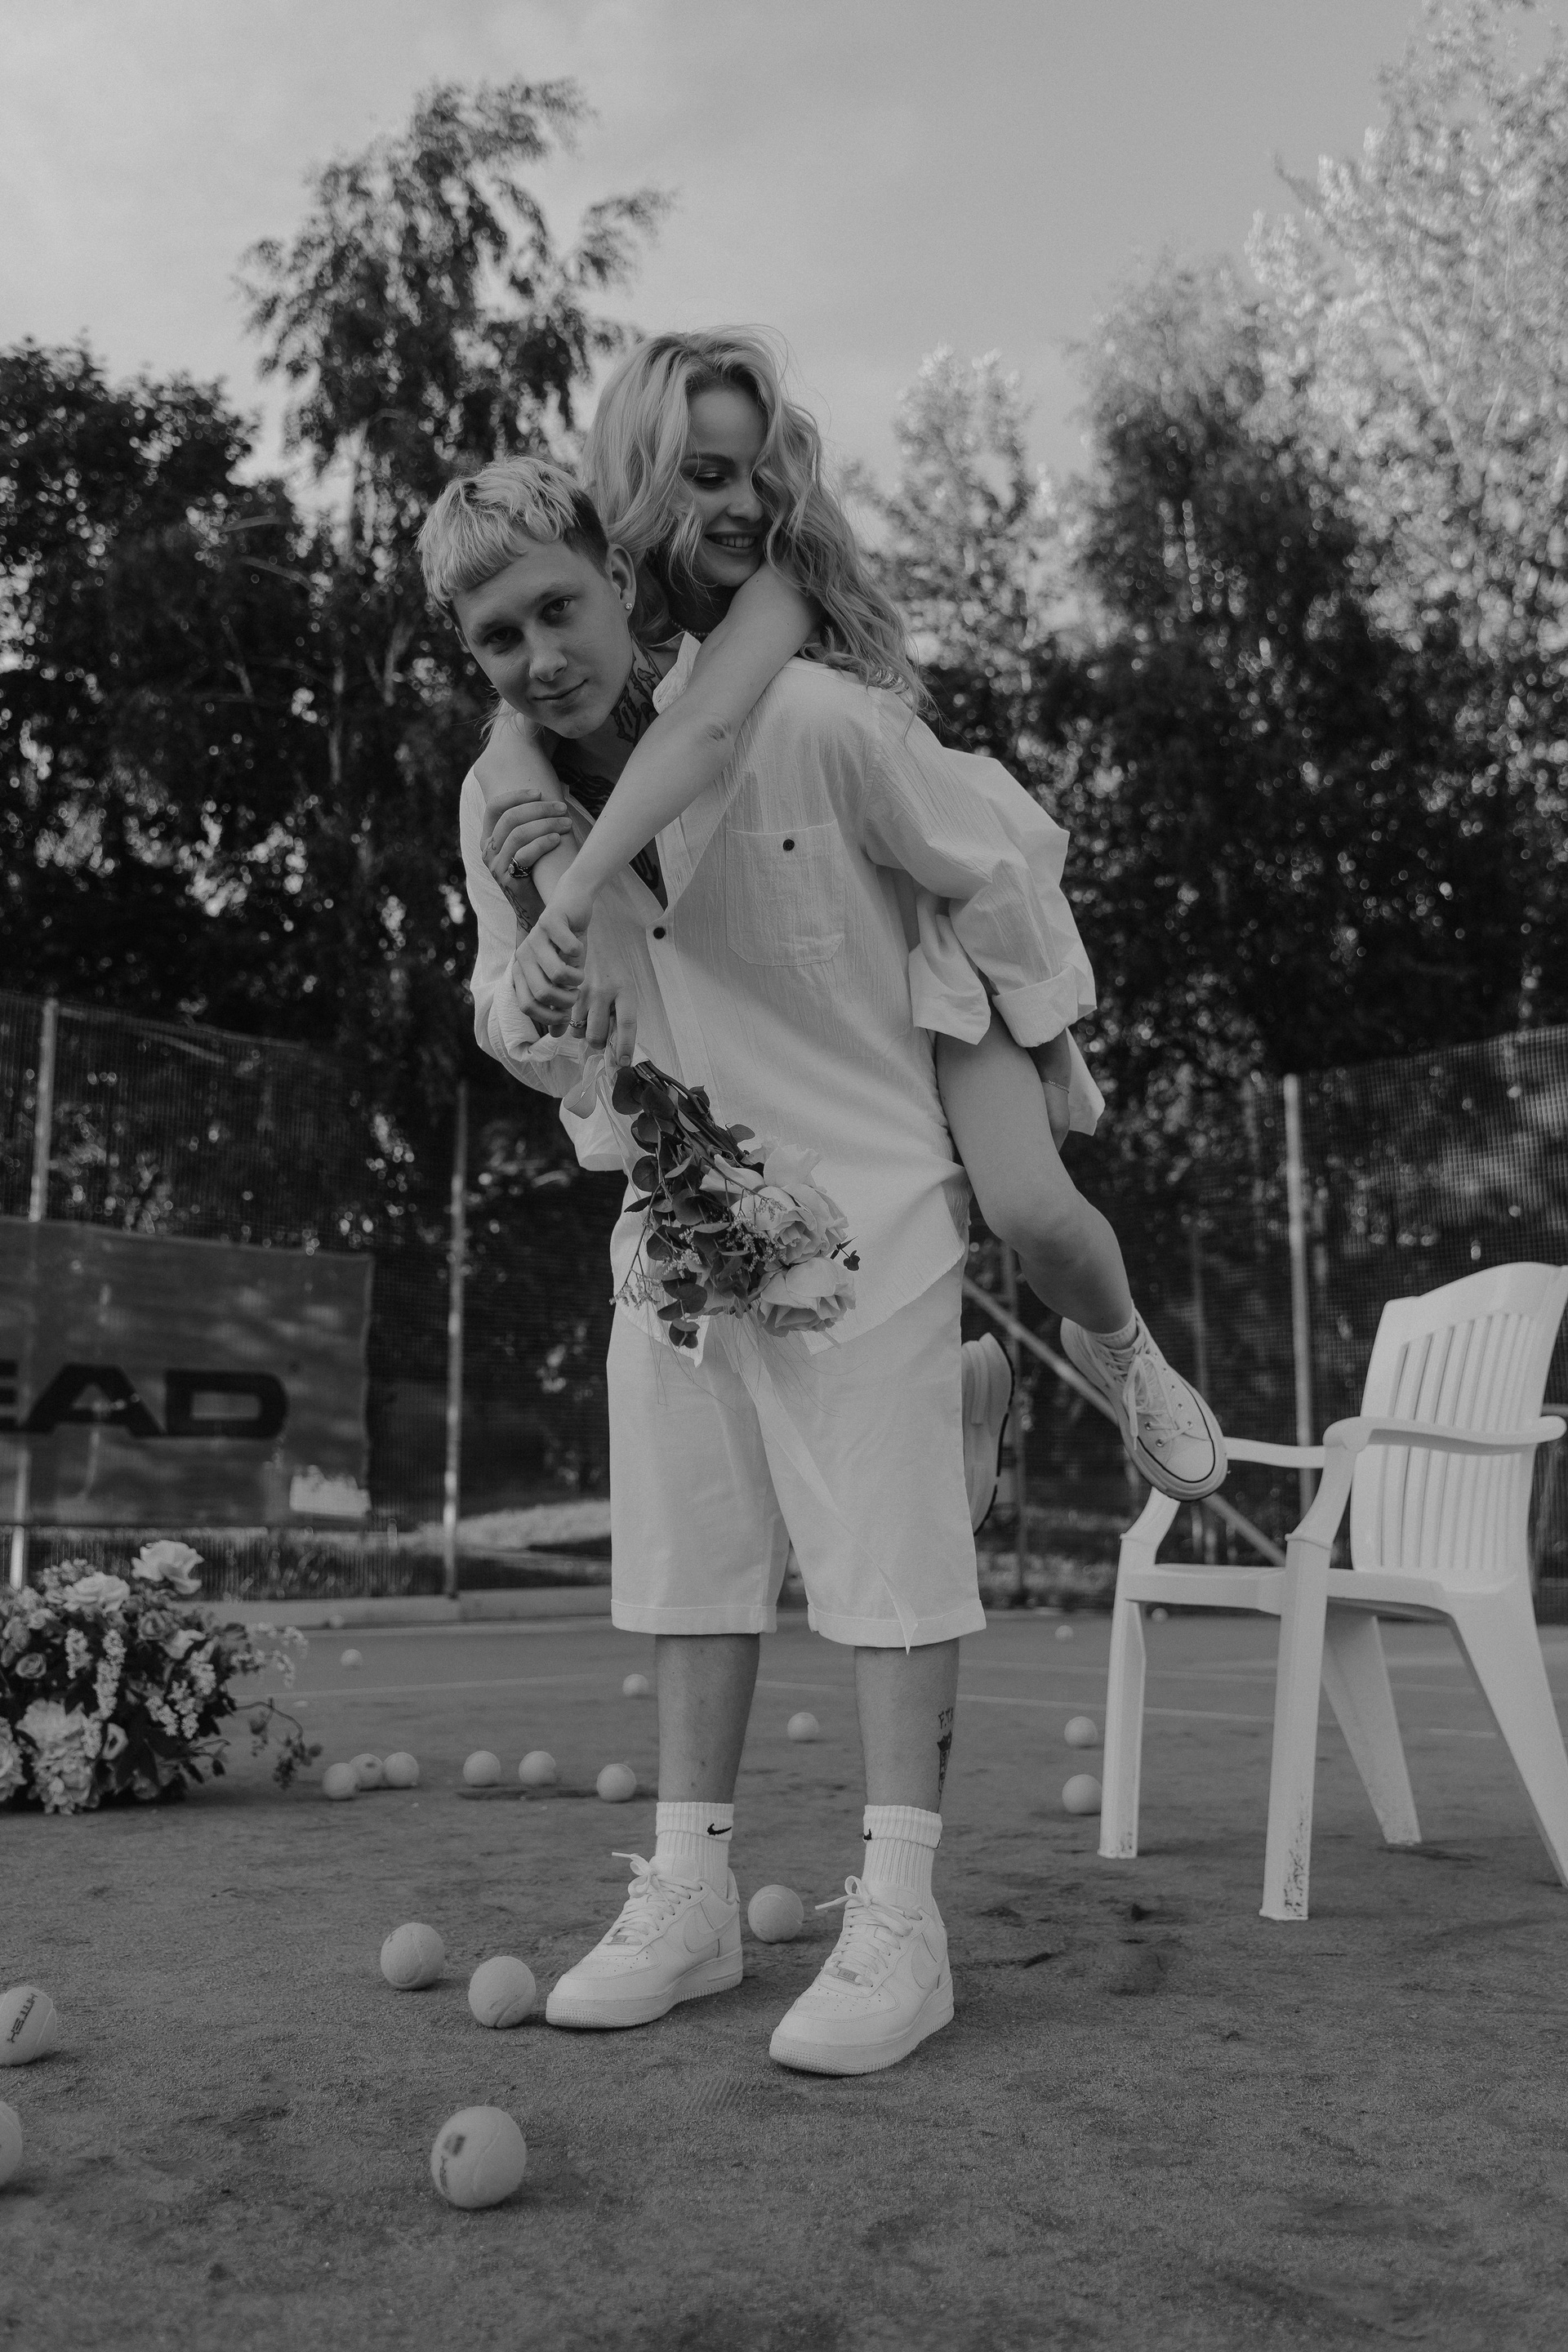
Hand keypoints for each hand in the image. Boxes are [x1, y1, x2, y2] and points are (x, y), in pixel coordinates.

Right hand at [480, 785, 571, 903]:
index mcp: (488, 838)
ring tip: (567, 823)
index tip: (540, 793)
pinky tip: (558, 839)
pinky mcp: (508, 880)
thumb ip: (528, 825)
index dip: (516, 796)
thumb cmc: (538, 872)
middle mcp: (488, 851)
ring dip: (547, 824)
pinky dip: (543, 843)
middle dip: (539, 809)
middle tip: (562, 808)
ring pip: (519, 834)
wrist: (537, 909)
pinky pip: (524, 854)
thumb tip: (547, 797)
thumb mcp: (527, 845)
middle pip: (510, 818)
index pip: (495, 807)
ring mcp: (496, 866)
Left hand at [512, 907, 586, 1029]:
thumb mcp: (565, 978)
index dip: (548, 1016)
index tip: (566, 1016)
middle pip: (541, 993)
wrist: (573, 905)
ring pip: (555, 973)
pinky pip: (568, 948)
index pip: (526, 1006)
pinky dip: (579, 953)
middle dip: (565, 1000)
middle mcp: (523, 955)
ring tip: (580, 975)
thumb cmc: (568, 945)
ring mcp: (534, 937)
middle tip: (577, 994)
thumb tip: (558, 1035)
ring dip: (575, 979)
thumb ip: (560, 1004)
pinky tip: (579, 948)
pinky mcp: (550, 921)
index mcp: (522, 970)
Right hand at [570, 936, 638, 1064]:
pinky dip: (573, 1023)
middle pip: (597, 1034)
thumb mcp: (626, 989)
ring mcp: (582, 991)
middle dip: (599, 1044)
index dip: (624, 1047)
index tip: (623, 1063)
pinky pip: (566, 1019)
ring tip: (591, 1020)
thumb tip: (617, 1049)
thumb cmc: (614, 969)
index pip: (626, 1024)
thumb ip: (622, 1016)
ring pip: (578, 1030)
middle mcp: (603, 991)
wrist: (596, 938)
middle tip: (603, 1038)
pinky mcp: (567, 990)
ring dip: (584, 1033)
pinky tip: (579, 1013)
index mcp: (624, 990)